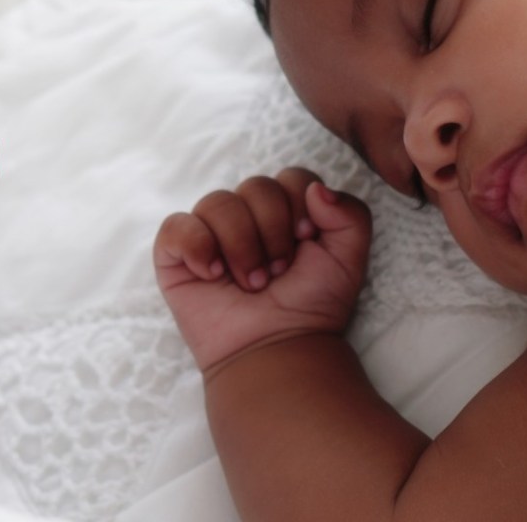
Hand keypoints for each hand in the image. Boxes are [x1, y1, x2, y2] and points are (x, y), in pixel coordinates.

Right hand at [154, 167, 370, 373]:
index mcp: (286, 208)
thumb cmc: (311, 306)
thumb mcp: (349, 259)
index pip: (291, 177)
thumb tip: (316, 189)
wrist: (278, 351)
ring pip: (217, 202)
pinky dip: (197, 246)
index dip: (299, 205)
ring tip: (252, 283)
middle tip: (278, 272)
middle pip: (256, 186)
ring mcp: (210, 232)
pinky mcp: (177, 255)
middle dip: (273, 232)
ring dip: (241, 246)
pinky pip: (176, 226)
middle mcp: (247, 214)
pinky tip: (213, 274)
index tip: (305, 240)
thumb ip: (351, 214)